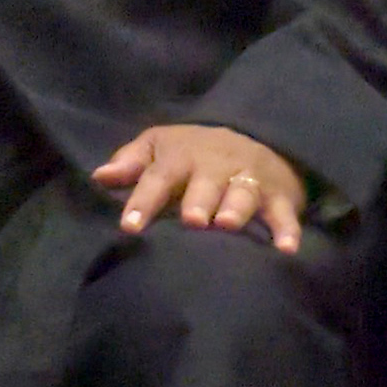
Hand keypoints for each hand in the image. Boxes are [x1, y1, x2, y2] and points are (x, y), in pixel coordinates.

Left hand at [98, 123, 304, 252]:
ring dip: (237, 208)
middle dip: (199, 200)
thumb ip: (131, 163)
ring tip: (228, 225)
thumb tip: (99, 176)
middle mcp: (216, 168)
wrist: (255, 137)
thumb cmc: (194, 153)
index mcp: (182, 157)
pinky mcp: (278, 197)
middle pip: (206, 183)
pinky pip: (283, 214)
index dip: (144, 200)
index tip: (129, 226)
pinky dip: (287, 230)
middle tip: (191, 221)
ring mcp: (248, 180)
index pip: (158, 177)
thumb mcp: (160, 147)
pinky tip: (286, 250)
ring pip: (244, 192)